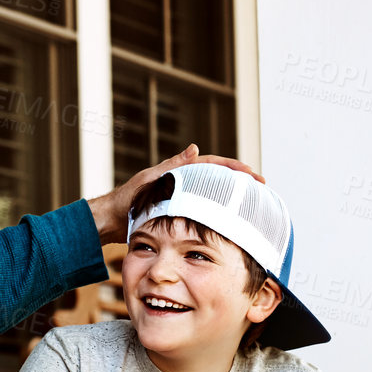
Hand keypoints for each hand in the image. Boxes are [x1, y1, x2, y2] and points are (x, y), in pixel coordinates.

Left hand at [86, 144, 266, 244]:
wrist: (110, 220)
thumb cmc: (126, 200)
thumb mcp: (150, 181)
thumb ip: (172, 167)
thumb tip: (194, 148)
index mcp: (178, 172)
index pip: (212, 165)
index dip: (233, 168)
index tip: (252, 174)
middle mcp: (182, 183)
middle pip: (217, 179)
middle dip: (239, 182)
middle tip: (260, 188)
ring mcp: (180, 197)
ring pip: (211, 195)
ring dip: (231, 198)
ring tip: (251, 204)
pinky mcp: (176, 212)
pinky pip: (202, 210)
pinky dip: (216, 214)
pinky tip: (228, 223)